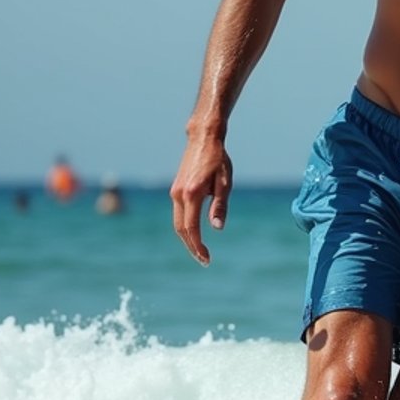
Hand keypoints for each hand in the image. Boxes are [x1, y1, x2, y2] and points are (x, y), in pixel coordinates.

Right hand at [170, 133, 232, 264]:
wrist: (202, 138)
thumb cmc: (218, 159)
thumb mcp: (225, 182)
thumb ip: (220, 205)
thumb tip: (217, 227)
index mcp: (191, 194)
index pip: (192, 228)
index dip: (198, 246)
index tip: (206, 259)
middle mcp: (178, 195)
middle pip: (181, 229)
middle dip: (191, 246)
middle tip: (204, 260)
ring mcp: (174, 192)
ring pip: (177, 222)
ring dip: (188, 238)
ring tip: (201, 250)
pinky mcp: (175, 189)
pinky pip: (178, 213)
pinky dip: (185, 226)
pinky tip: (196, 233)